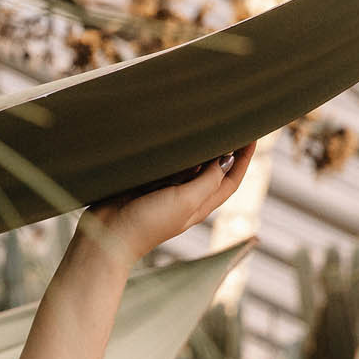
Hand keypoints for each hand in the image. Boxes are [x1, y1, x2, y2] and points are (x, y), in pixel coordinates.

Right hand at [77, 141, 259, 264]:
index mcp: (200, 205)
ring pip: (189, 164)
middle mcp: (186, 197)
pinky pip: (165, 163)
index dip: (243, 159)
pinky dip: (173, 151)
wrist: (108, 236)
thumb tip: (223, 160)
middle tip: (230, 123)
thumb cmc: (148, 224)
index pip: (230, 180)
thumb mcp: (185, 202)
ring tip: (206, 124)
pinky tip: (174, 136)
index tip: (251, 136)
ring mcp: (165, 190)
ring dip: (198, 147)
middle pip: (212, 170)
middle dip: (223, 150)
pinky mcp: (145, 183)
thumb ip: (206, 181)